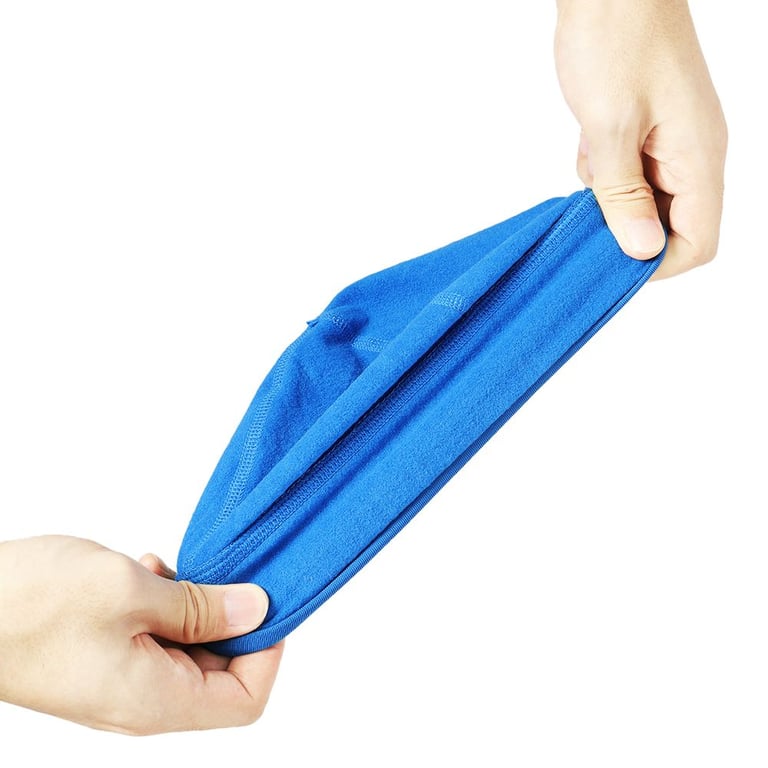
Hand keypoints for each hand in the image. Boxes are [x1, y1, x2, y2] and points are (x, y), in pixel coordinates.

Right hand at [0, 535, 282, 733]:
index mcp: (156, 701)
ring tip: (172, 572)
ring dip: (194, 608)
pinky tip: (148, 573)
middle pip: (221, 677)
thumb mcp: (132, 592)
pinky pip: (157, 641)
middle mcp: (142, 703)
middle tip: (221, 575)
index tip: (265, 603)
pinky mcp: (104, 663)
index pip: (245, 701)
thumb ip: (201, 607)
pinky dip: (165, 606)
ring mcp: (121, 685)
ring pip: (190, 653)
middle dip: (231, 623)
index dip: (267, 652)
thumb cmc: (31, 603)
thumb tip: (257, 611)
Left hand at [554, 0, 726, 278]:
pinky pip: (634, 173)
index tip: (610, 258)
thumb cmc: (616, 40)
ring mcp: (675, 141)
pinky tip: (589, 145)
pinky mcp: (653, 130)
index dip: (655, 263)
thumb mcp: (610, 128)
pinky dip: (607, 171)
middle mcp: (695, 154)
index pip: (697, 243)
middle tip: (588, 209)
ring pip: (649, 200)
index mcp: (698, 158)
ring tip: (591, 161)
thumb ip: (624, 194)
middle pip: (673, 226)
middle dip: (627, 228)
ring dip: (612, 197)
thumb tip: (641, 250)